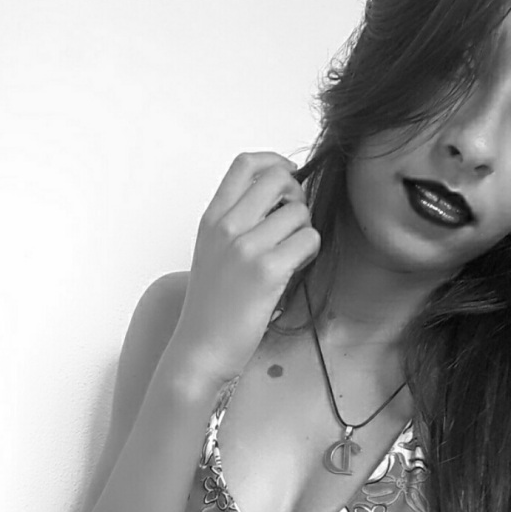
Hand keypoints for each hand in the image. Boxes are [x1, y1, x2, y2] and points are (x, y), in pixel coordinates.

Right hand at [169, 151, 319, 385]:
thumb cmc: (212, 308)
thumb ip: (239, 225)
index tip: (289, 175)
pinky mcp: (268, 270)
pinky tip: (296, 269)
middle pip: (278, 179)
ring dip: (305, 232)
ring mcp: (246, 247)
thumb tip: (283, 204)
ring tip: (291, 256)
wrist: (200, 349)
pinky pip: (308, 240)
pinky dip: (310, 252)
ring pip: (300, 213)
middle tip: (295, 224)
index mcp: (211, 219)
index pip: (244, 165)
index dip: (275, 162)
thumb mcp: (214, 254)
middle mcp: (227, 226)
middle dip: (297, 196)